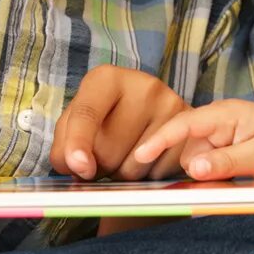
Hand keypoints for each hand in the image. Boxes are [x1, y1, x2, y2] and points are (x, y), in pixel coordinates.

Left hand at [49, 65, 190, 180]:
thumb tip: (80, 168)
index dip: (78, 143)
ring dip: (121, 173)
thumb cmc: (104, 116)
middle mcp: (143, 86)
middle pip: (109, 150)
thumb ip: (65, 145)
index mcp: (106, 78)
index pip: (87, 114)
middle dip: (98, 166)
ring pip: (133, 167)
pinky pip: (158, 172)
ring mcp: (170, 105)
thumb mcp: (75, 121)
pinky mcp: (188, 130)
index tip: (78, 167)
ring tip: (124, 153)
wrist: (148, 109)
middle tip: (102, 155)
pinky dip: (146, 175)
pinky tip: (146, 157)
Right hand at [132, 100, 253, 180]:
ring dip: (209, 173)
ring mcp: (219, 134)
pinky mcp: (222, 147)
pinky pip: (206, 164)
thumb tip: (193, 169)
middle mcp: (218, 121)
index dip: (160, 139)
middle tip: (234, 172)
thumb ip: (226, 161)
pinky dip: (214, 173)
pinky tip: (237, 172)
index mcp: (226, 114)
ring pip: (195, 160)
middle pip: (187, 149)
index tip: (139, 154)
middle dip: (199, 167)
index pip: (184, 124)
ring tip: (243, 170)